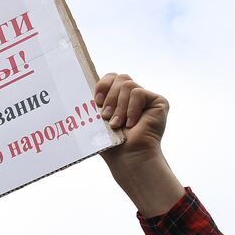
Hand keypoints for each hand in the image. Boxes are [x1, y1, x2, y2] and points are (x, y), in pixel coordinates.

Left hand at [93, 73, 183, 217]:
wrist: (128, 157)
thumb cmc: (111, 143)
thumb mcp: (97, 120)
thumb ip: (93, 103)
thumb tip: (75, 89)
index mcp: (119, 98)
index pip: (111, 77)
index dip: (102, 85)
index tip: (96, 101)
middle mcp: (133, 96)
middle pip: (120, 77)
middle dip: (110, 97)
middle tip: (106, 116)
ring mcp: (147, 98)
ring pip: (128, 85)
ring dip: (119, 107)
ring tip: (117, 124)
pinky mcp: (159, 102)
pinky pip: (139, 93)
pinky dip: (131, 108)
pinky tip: (131, 123)